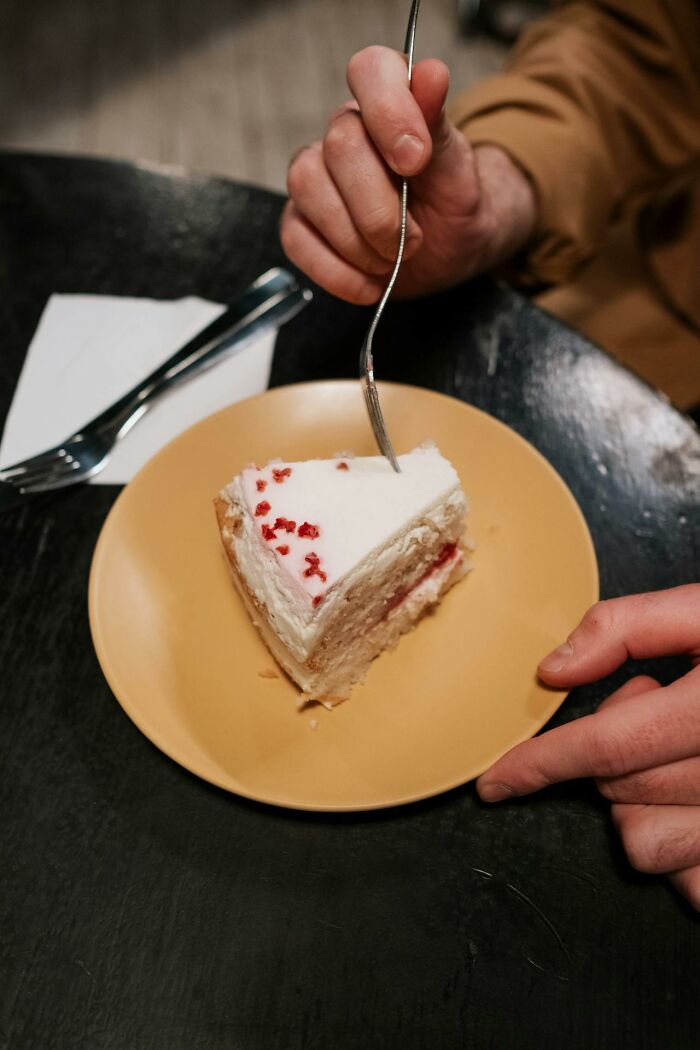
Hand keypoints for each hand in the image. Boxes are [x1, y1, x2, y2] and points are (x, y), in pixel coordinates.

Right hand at [280, 46, 535, 303]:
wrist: (448, 253)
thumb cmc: (452, 205)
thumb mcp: (459, 171)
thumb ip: (438, 126)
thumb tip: (431, 74)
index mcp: (387, 104)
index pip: (369, 70)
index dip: (389, 112)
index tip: (415, 162)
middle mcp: (343, 134)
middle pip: (338, 149)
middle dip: (381, 209)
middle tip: (415, 240)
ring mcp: (315, 178)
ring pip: (308, 190)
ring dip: (358, 241)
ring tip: (392, 259)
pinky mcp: (299, 222)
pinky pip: (296, 240)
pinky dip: (337, 272)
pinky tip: (370, 283)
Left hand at [476, 585, 699, 910]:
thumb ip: (631, 626)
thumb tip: (553, 669)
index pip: (606, 746)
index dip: (539, 764)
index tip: (496, 781)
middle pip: (619, 793)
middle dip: (609, 756)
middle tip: (655, 707)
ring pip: (648, 848)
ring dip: (639, 806)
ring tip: (678, 758)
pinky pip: (693, 886)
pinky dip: (680, 851)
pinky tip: (696, 804)